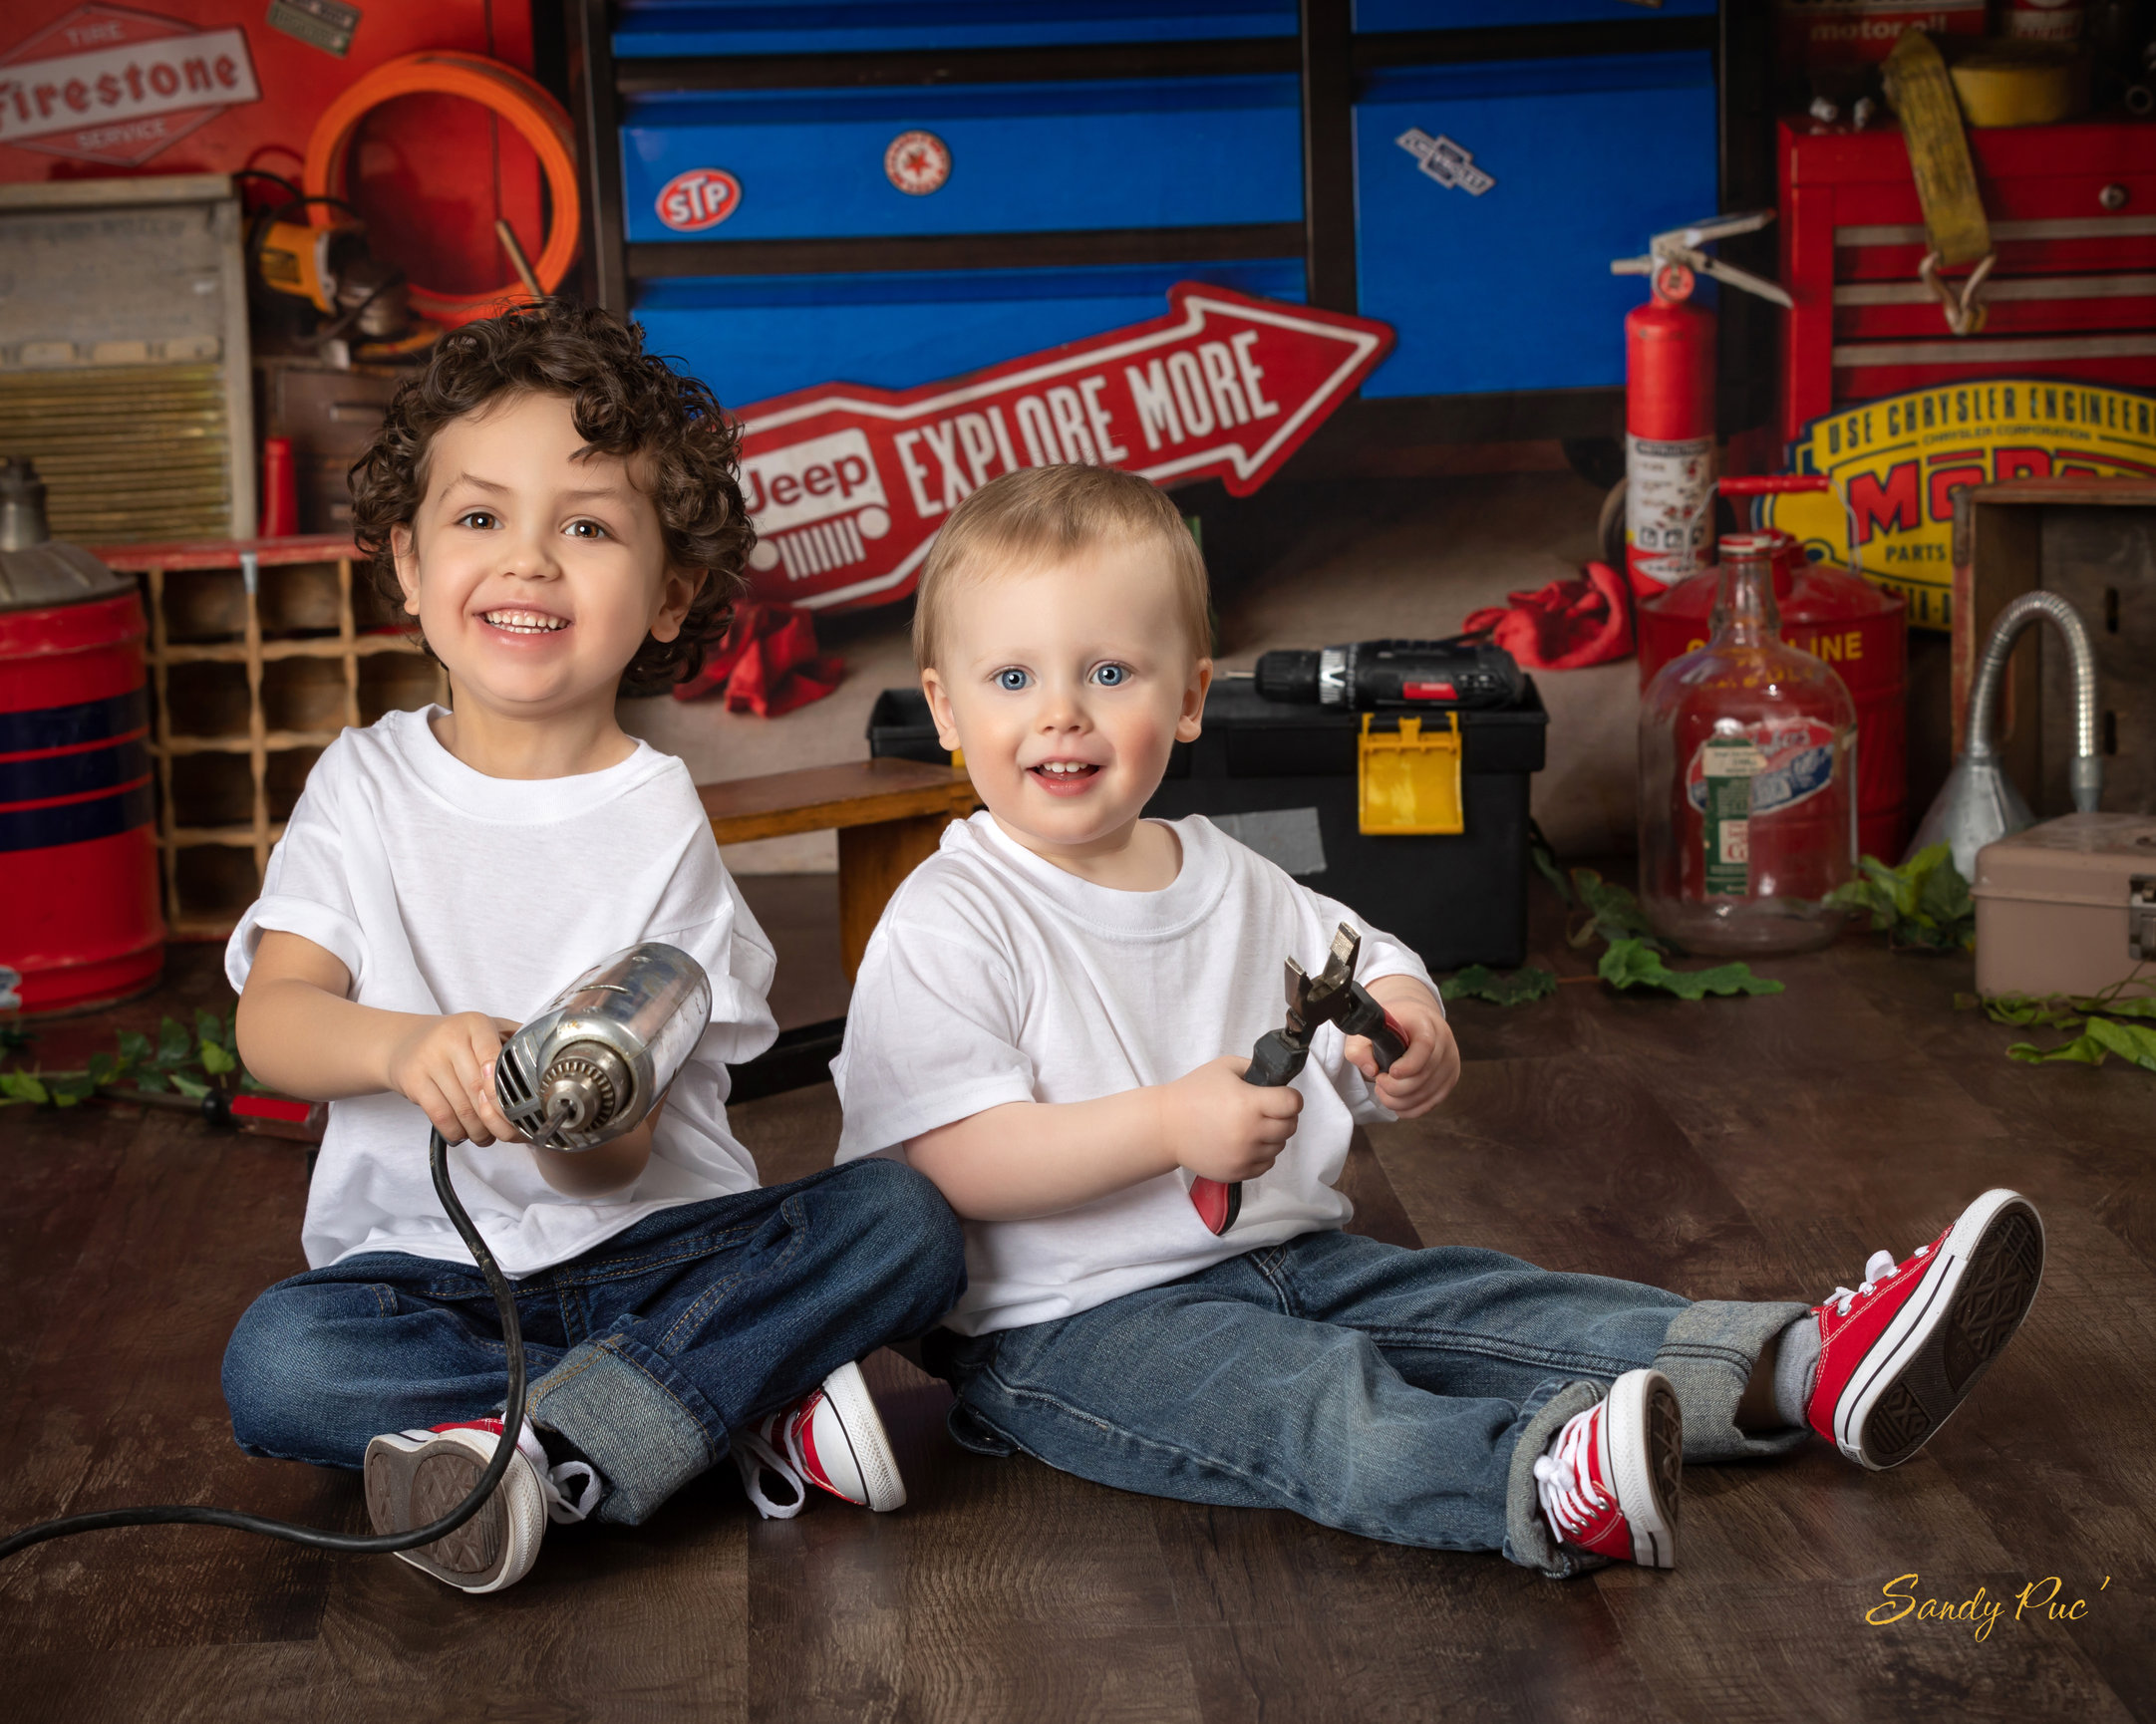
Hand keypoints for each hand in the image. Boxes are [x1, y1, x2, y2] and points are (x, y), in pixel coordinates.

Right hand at [384, 1013, 521, 1144]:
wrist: (404, 1042)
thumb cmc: (456, 1041)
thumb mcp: (485, 1030)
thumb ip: (514, 1042)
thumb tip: (548, 1066)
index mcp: (476, 1024)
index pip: (493, 1057)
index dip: (504, 1086)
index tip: (517, 1107)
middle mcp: (450, 1038)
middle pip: (479, 1089)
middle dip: (497, 1119)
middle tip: (509, 1134)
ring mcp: (428, 1059)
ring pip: (461, 1107)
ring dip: (478, 1130)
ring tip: (487, 1136)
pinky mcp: (412, 1080)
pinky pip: (440, 1115)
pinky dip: (456, 1132)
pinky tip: (464, 1134)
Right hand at [1157, 1055, 1303, 1183]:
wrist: (1166, 1127)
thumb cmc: (1192, 1094)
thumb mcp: (1225, 1067)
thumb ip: (1256, 1069)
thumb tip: (1279, 1080)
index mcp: (1249, 1103)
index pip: (1293, 1104)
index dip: (1291, 1098)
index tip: (1282, 1097)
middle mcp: (1250, 1132)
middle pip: (1290, 1126)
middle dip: (1284, 1116)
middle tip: (1268, 1110)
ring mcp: (1244, 1155)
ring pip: (1279, 1146)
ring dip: (1273, 1135)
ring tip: (1252, 1126)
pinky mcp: (1238, 1172)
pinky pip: (1267, 1164)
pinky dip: (1262, 1153)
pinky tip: (1246, 1141)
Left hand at [1346, 980, 1458, 1119]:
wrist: (1414, 1020)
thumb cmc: (1389, 1026)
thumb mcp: (1368, 1029)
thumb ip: (1359, 1048)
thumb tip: (1371, 1071)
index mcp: (1425, 1023)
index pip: (1425, 1045)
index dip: (1409, 1064)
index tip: (1391, 1072)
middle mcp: (1444, 1042)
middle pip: (1424, 1075)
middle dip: (1395, 1087)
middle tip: (1379, 1081)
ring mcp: (1450, 1063)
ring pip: (1426, 1094)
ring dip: (1399, 1100)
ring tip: (1383, 1089)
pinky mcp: (1449, 1080)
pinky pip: (1430, 1104)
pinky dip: (1409, 1109)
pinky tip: (1395, 1100)